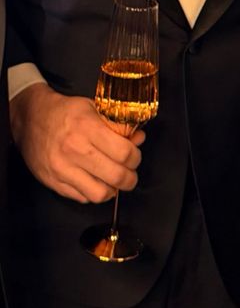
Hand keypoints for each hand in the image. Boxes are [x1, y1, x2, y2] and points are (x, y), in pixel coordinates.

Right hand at [10, 82, 144, 203]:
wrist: (31, 119)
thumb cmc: (66, 113)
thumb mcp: (95, 109)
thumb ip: (119, 125)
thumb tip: (139, 139)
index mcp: (87, 127)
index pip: (124, 153)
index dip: (135, 157)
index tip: (134, 156)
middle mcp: (74, 150)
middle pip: (116, 176)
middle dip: (130, 178)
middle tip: (130, 173)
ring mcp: (62, 169)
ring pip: (100, 194)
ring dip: (113, 190)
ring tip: (113, 181)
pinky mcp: (53, 182)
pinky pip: (82, 198)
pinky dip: (93, 193)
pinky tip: (95, 181)